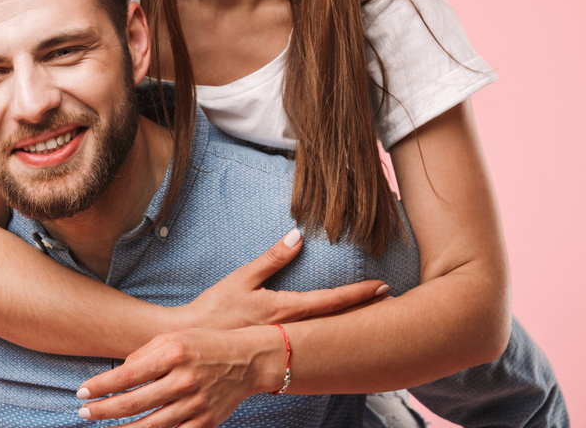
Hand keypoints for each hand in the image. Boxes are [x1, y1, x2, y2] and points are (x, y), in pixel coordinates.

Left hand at [77, 325, 278, 427]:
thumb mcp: (173, 337)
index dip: (100, 386)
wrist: (248, 360)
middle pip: (134, 402)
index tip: (81, 392)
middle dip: (104, 410)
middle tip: (83, 412)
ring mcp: (196, 404)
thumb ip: (144, 354)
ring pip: (151, 426)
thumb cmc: (204, 344)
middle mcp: (183, 380)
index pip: (127, 374)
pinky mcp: (207, 422)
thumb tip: (119, 373)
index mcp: (172, 354)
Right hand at [171, 229, 388, 330]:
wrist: (194, 343)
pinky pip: (312, 343)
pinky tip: (337, 334)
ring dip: (351, 324)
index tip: (383, 286)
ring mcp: (286, 343)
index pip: (332, 301)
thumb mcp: (242, 278)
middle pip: (339, 322)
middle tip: (392, 301)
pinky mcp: (277, 350)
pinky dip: (330, 335)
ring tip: (373, 315)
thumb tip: (297, 235)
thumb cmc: (215, 310)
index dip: (359, 293)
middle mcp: (292, 331)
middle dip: (366, 311)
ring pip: (328, 334)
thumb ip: (272, 258)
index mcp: (286, 311)